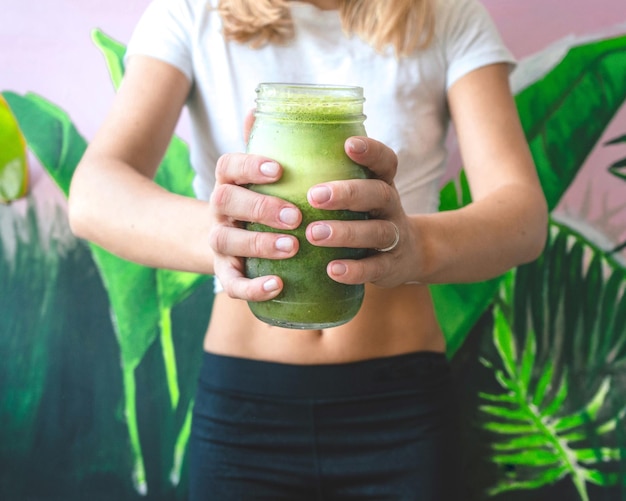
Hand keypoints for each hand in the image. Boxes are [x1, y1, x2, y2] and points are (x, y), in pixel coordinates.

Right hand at [208, 152, 301, 300]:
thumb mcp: (263, 175)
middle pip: (225, 201)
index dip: (249, 165)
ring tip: (292, 247)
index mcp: (230, 181)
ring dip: (259, 243)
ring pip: (226, 241)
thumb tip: (261, 106)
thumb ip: (266, 144)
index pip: (229, 166)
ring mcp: (220, 242)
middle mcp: (220, 210)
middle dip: (260, 207)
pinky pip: (231, 283)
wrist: (235, 242)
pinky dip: (252, 288)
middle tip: (295, 216)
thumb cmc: (262, 200)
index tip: (278, 169)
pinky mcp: (227, 272)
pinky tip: (277, 285)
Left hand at [305, 136, 420, 287]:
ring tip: (313, 234)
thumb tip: (259, 122)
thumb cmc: (364, 215)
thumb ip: (322, 168)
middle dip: (347, 194)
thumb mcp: (356, 192)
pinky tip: (332, 270)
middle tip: (314, 196)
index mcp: (381, 183)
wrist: (407, 256)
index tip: (348, 145)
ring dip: (345, 232)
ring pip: (376, 232)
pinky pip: (375, 267)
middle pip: (378, 194)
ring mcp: (394, 237)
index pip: (384, 161)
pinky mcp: (390, 266)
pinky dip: (355, 269)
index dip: (371, 151)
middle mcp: (390, 207)